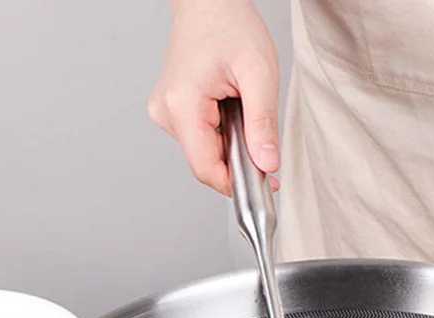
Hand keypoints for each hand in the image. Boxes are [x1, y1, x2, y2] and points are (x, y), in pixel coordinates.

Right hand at [148, 0, 279, 195]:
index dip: (238, 183)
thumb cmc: (229, 24)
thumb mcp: (259, 73)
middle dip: (237, 161)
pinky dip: (221, 134)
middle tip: (262, 138)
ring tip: (242, 110)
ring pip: (203, 152)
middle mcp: (166, 113)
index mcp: (181, 106)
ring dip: (229, 145)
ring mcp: (165, 112)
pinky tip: (229, 110)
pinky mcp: (171, 110)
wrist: (208, 0)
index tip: (266, 183)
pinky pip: (199, 138)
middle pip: (205, 163)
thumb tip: (267, 164)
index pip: (206, 170)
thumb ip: (263, 124)